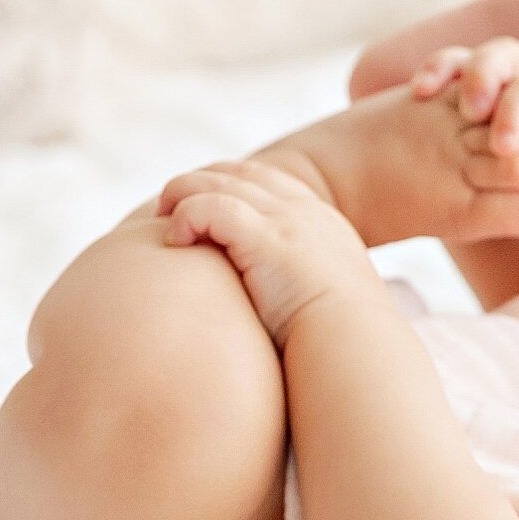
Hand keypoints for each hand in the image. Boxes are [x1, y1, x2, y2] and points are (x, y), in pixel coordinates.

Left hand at [154, 158, 376, 348]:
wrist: (356, 346)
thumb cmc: (340, 342)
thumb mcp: (332, 304)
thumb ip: (308, 294)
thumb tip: (286, 315)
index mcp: (323, 224)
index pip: (269, 183)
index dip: (230, 185)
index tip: (204, 202)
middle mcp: (305, 212)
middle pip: (240, 173)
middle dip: (201, 181)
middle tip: (170, 204)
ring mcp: (286, 220)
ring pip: (218, 182)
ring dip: (183, 194)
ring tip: (162, 218)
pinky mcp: (265, 236)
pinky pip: (209, 207)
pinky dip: (186, 216)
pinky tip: (174, 241)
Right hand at [410, 37, 518, 262]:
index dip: (518, 111)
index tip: (507, 148)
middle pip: (505, 60)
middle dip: (482, 75)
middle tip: (470, 112)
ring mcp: (502, 109)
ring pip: (472, 66)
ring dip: (450, 70)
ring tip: (425, 93)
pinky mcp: (475, 124)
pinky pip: (449, 86)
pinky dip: (433, 79)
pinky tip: (418, 94)